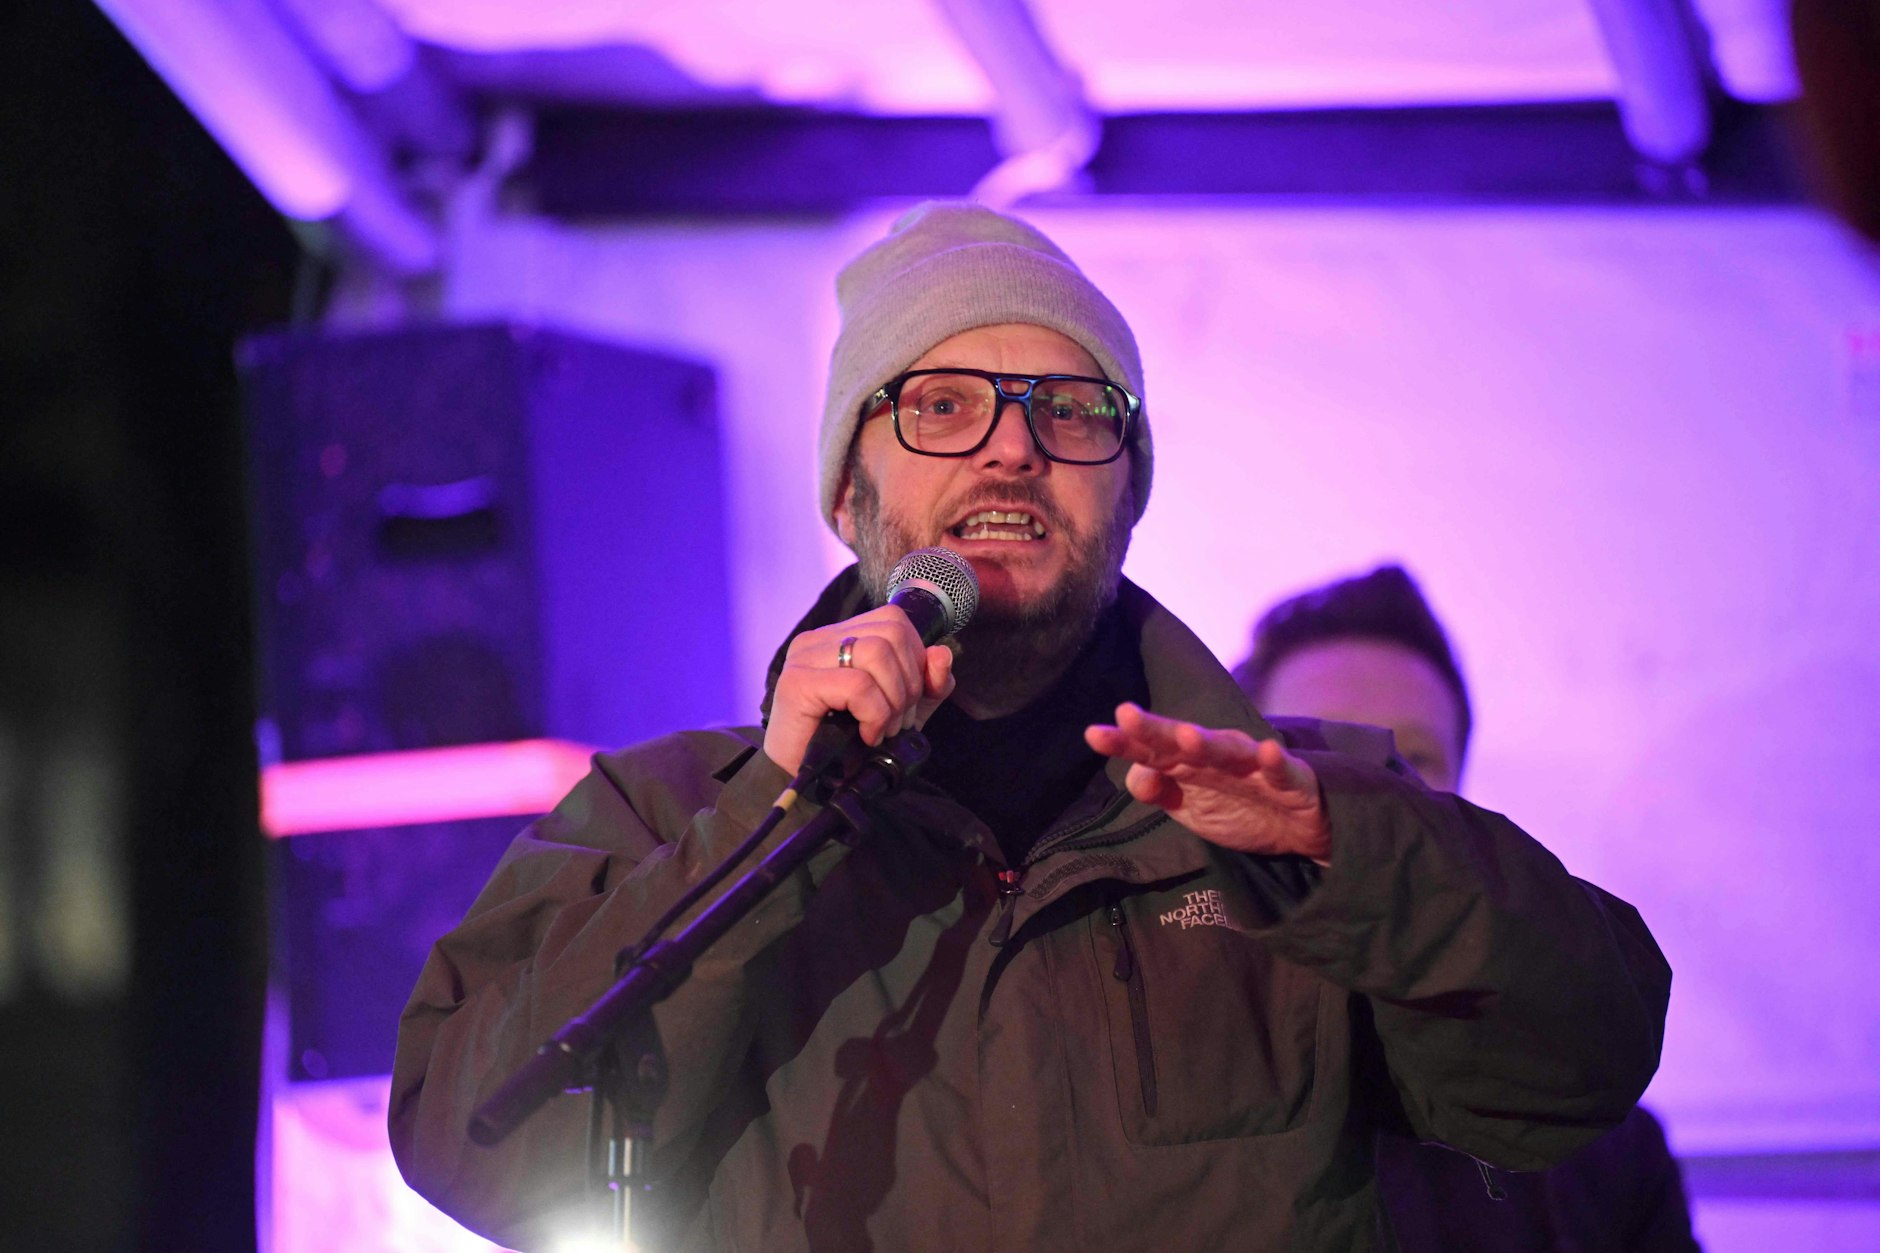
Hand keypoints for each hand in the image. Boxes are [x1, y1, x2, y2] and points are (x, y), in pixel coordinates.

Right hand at [763, 605, 955, 775]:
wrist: (811, 783)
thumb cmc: (852, 744)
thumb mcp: (905, 709)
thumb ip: (929, 682)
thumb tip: (942, 654)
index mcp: (842, 635)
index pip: (895, 620)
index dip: (915, 659)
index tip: (910, 701)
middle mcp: (820, 639)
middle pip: (892, 633)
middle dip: (908, 683)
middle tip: (897, 722)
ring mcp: (805, 657)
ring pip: (876, 652)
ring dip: (892, 700)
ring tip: (882, 729)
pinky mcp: (797, 682)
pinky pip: (857, 685)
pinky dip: (874, 714)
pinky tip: (866, 735)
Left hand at [1085, 703, 1331, 862]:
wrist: (1298, 828)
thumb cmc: (1238, 808)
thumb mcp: (1190, 808)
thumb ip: (1160, 791)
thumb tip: (1136, 776)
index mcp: (1190, 763)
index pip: (1151, 750)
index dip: (1124, 742)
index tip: (1093, 735)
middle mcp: (1218, 756)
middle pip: (1183, 740)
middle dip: (1156, 729)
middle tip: (1127, 715)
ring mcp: (1254, 765)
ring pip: (1229, 751)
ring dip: (1208, 743)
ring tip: (1186, 736)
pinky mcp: (1290, 780)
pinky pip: (1281, 770)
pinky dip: (1274, 761)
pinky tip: (1266, 751)